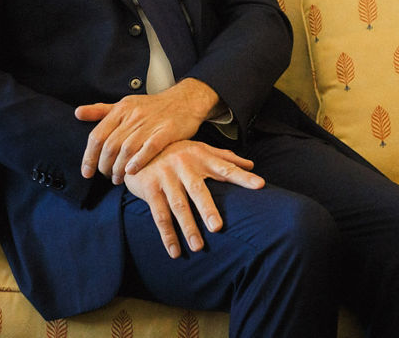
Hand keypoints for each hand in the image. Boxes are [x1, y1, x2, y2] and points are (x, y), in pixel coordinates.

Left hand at [75, 78, 219, 182]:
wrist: (186, 100)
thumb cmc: (153, 107)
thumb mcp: (126, 104)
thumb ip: (101, 110)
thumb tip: (77, 113)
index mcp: (121, 109)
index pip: (97, 136)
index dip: (89, 157)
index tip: (87, 173)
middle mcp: (134, 115)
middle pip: (110, 146)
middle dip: (104, 166)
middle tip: (106, 177)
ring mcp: (151, 123)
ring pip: (127, 149)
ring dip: (119, 168)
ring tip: (118, 179)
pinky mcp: (168, 130)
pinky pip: (150, 148)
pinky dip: (138, 161)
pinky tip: (132, 171)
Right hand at [125, 140, 263, 257]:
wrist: (138, 146)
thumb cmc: (177, 150)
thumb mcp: (200, 149)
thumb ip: (225, 158)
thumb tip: (251, 165)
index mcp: (201, 157)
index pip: (226, 167)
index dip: (243, 176)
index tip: (260, 185)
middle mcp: (184, 166)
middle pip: (198, 190)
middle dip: (208, 209)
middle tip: (218, 228)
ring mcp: (166, 178)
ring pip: (178, 206)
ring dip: (187, 227)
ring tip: (198, 247)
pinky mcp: (149, 189)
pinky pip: (159, 215)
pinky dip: (167, 235)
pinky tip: (175, 252)